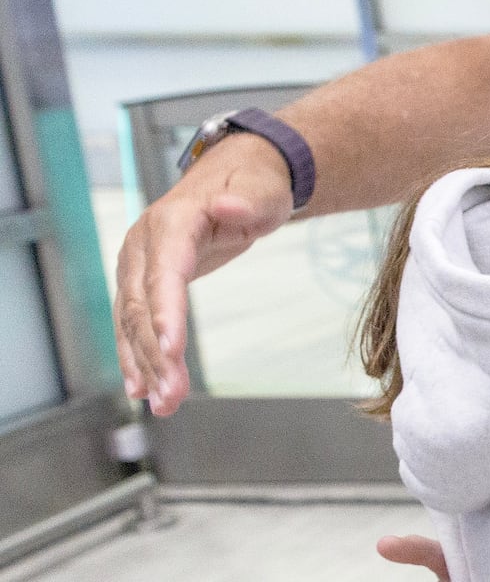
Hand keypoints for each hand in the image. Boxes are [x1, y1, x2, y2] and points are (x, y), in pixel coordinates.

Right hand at [115, 134, 295, 413]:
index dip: (166, 312)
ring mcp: (138, 265)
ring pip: (134, 322)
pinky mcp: (144, 283)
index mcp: (171, 223)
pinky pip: (135, 324)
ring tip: (163, 405)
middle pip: (144, 307)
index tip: (171, 349)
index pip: (163, 273)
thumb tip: (227, 205)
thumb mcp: (263, 190)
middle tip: (172, 396)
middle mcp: (144, 246)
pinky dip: (138, 357)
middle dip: (156, 354)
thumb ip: (247, 200)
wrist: (235, 176)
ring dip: (145, 365)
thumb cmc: (255, 184)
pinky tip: (143, 390)